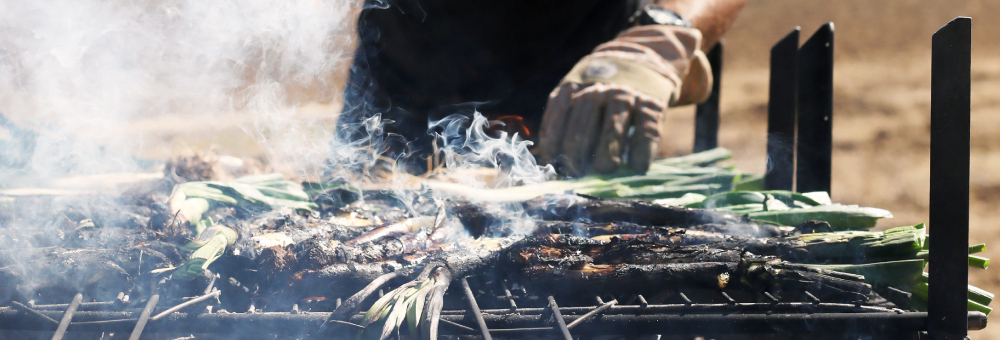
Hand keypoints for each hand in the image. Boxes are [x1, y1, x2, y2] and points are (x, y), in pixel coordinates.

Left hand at [539, 82, 667, 175]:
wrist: (639, 61)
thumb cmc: (600, 92)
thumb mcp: (574, 94)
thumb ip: (561, 121)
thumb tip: (552, 164)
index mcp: (570, 92)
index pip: (553, 129)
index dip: (552, 155)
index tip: (557, 171)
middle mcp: (596, 92)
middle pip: (579, 135)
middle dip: (577, 163)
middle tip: (580, 176)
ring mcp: (624, 97)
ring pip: (611, 134)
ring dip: (606, 161)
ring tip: (604, 172)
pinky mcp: (650, 106)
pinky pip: (644, 135)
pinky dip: (639, 157)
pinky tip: (636, 168)